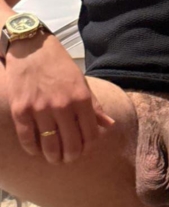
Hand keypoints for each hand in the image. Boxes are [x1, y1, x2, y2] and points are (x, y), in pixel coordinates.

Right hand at [4, 33, 114, 163]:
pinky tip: (36, 149)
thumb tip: (109, 125)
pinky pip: (27, 139)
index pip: (90, 134)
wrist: (31, 48)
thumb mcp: (81, 81)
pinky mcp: (21, 110)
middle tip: (68, 158)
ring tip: (54, 158)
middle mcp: (62, 105)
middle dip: (71, 156)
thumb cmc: (58, 64)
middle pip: (71, 144)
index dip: (88, 146)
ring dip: (53, 157)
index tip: (84, 149)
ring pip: (50, 146)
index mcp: (81, 98)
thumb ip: (94, 105)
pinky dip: (33, 149)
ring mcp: (40, 109)